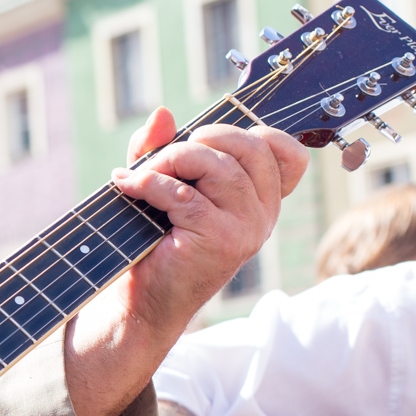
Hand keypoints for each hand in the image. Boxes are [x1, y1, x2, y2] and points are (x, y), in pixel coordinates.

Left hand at [109, 107, 307, 333]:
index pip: (287, 153)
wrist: (139, 302)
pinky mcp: (220, 240)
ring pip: (219, 166)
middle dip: (199, 139)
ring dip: (170, 160)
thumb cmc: (152, 243)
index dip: (251, 133)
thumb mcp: (162, 184)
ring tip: (141, 176)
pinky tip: (128, 188)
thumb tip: (162, 114)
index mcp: (260, 200)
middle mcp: (263, 214)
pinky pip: (186, 194)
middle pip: (250, 146)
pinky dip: (151, 184)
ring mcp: (247, 228)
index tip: (205, 141)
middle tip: (162, 158)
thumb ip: (163, 148)